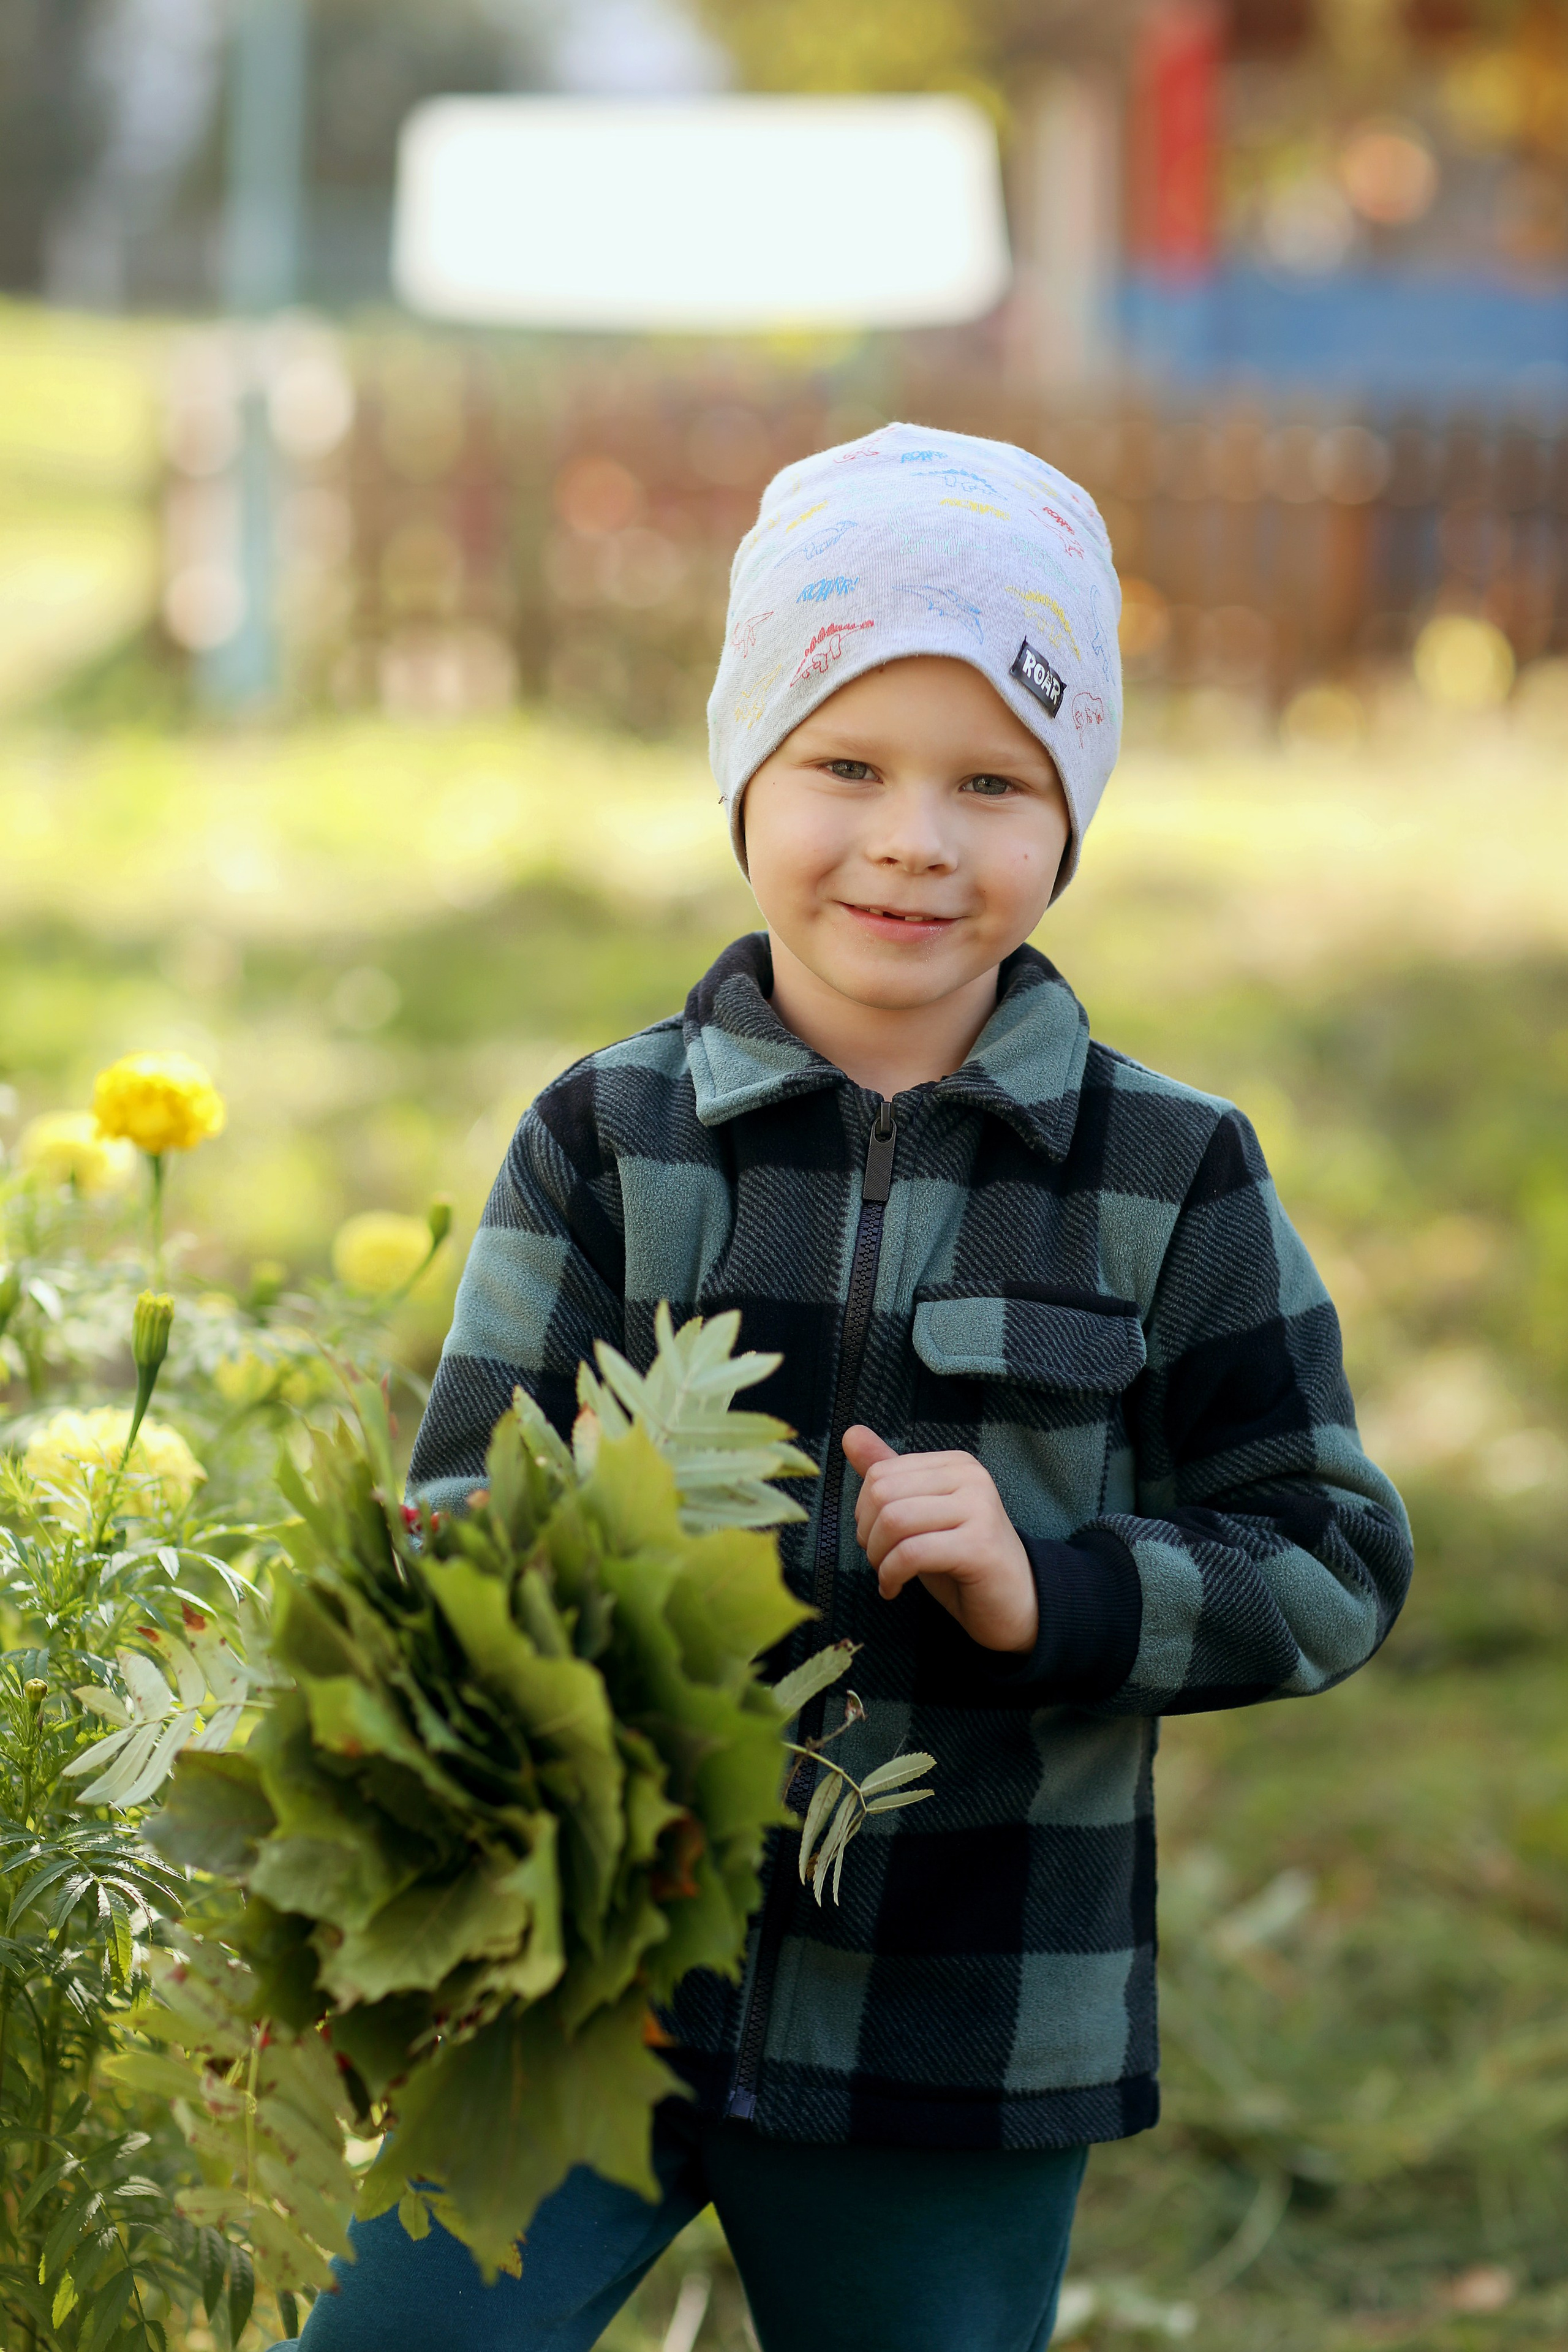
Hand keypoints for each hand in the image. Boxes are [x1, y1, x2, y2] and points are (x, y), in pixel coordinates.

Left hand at [842, 1426, 1038, 1655]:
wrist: (1014, 1603)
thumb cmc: (960, 1559)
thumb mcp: (920, 1514)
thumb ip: (888, 1475)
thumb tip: (850, 1433)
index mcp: (956, 1463)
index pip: (881, 1472)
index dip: (863, 1511)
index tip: (876, 1539)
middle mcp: (971, 1477)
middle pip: (883, 1494)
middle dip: (868, 1534)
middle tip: (880, 1560)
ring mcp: (979, 1508)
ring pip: (895, 1520)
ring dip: (878, 1557)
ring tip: (888, 1574)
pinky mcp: (979, 1546)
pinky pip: (912, 1553)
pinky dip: (891, 1575)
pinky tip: (893, 1589)